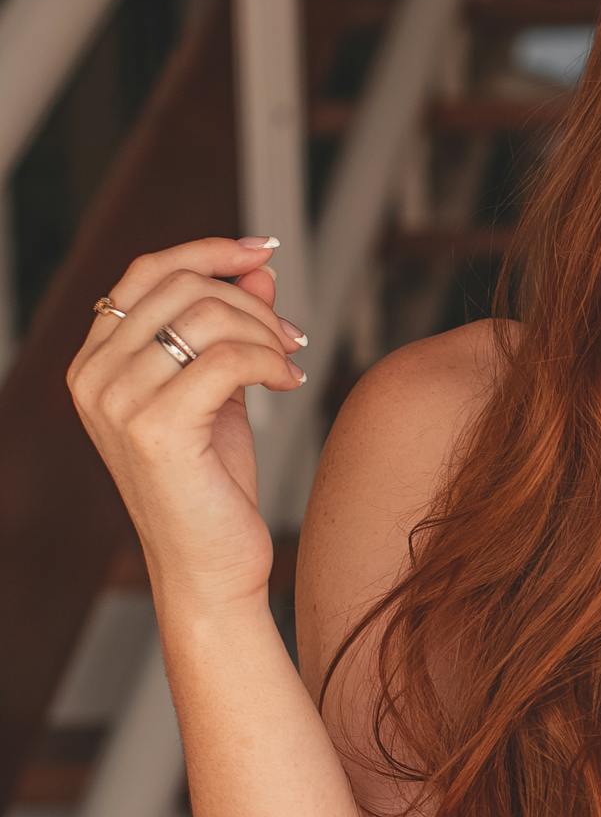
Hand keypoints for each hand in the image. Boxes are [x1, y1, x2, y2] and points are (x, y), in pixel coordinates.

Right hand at [67, 237, 309, 620]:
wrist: (209, 566)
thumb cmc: (211, 483)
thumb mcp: (219, 390)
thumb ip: (228, 327)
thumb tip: (257, 268)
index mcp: (95, 363)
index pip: (146, 272)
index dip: (208, 251)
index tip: (262, 252)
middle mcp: (93, 377)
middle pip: (181, 286)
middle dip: (250, 300)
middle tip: (291, 334)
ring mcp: (117, 402)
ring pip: (206, 316)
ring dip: (265, 331)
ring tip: (291, 361)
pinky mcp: (155, 428)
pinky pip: (227, 358)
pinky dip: (271, 361)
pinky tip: (291, 382)